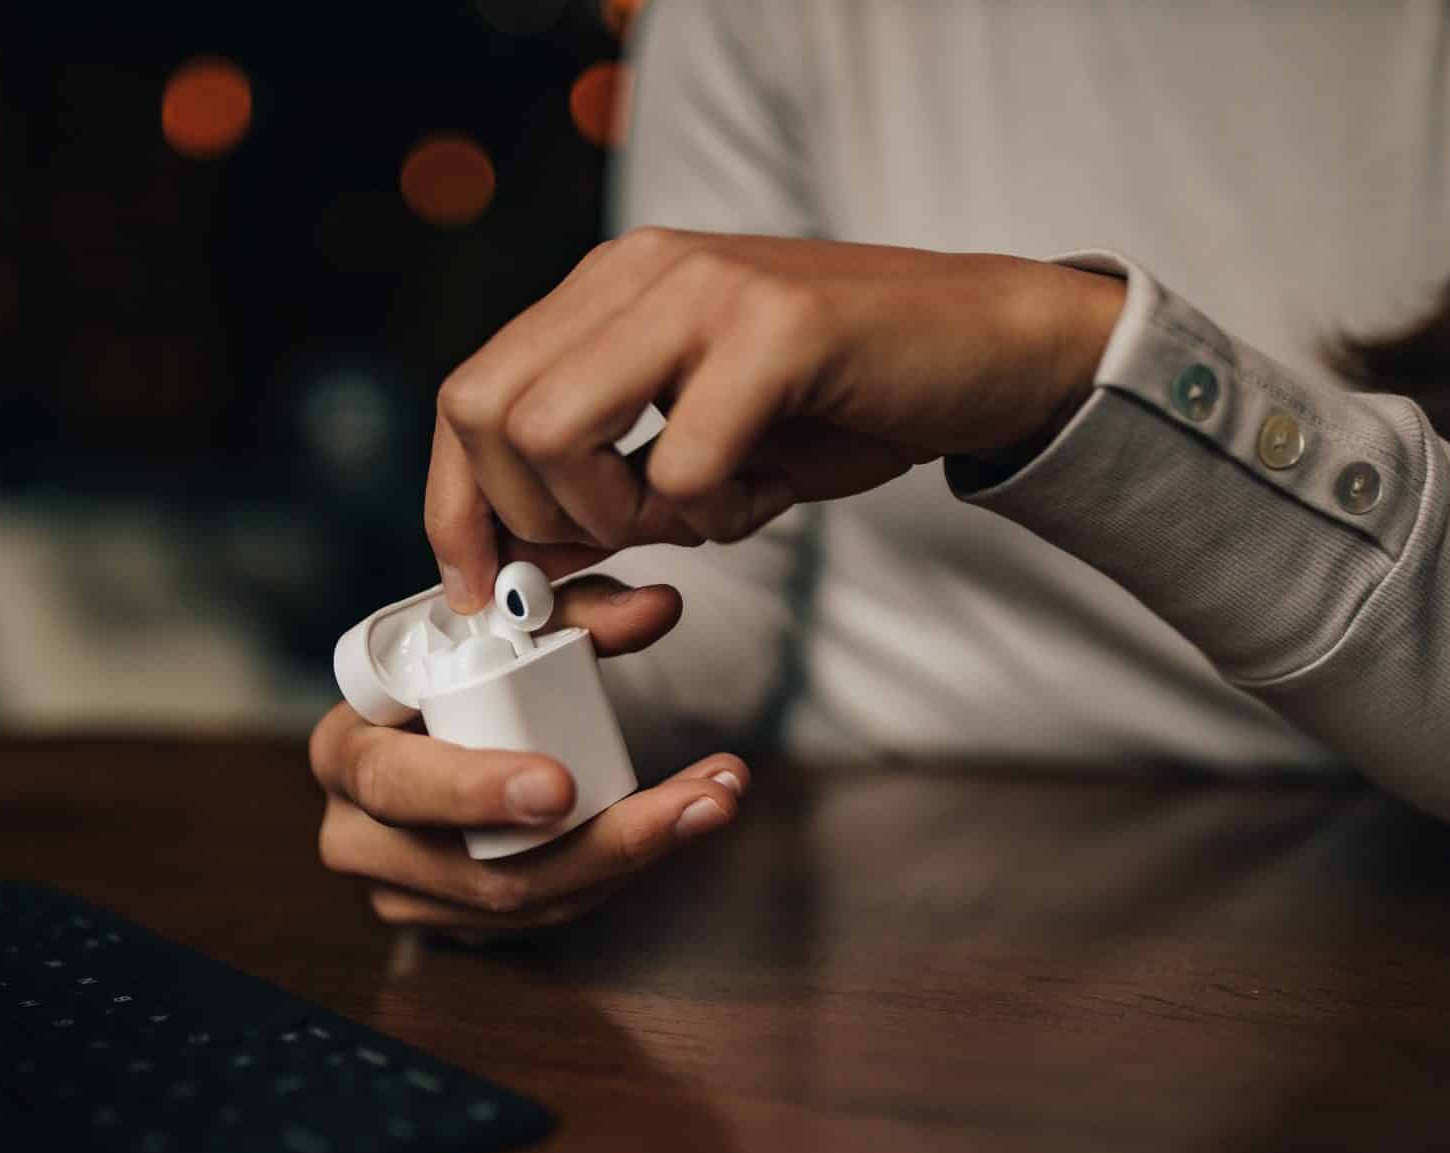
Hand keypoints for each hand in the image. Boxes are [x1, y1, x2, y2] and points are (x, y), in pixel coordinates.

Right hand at [310, 576, 747, 938]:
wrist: (430, 726)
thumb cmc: (453, 668)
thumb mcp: (500, 628)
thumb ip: (576, 611)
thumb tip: (659, 608)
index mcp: (345, 751)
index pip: (396, 782)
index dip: (473, 790)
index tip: (561, 785)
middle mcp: (358, 835)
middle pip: (477, 871)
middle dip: (598, 844)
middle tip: (688, 807)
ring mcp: (403, 892)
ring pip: (525, 902)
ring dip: (633, 857)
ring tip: (714, 797)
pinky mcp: (451, 921)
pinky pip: (542, 914)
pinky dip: (618, 872)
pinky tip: (681, 823)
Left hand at [425, 230, 1126, 609]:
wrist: (993, 349)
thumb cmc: (842, 402)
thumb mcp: (696, 448)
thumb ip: (603, 487)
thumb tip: (519, 560)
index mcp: (607, 291)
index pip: (470, 395)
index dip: (456, 502)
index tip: (482, 585)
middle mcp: (639, 270)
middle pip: (488, 412)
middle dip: (534, 516)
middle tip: (620, 541)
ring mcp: (702, 289)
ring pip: (555, 431)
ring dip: (616, 514)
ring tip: (699, 511)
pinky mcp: (775, 327)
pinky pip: (680, 463)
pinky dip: (712, 514)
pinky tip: (762, 496)